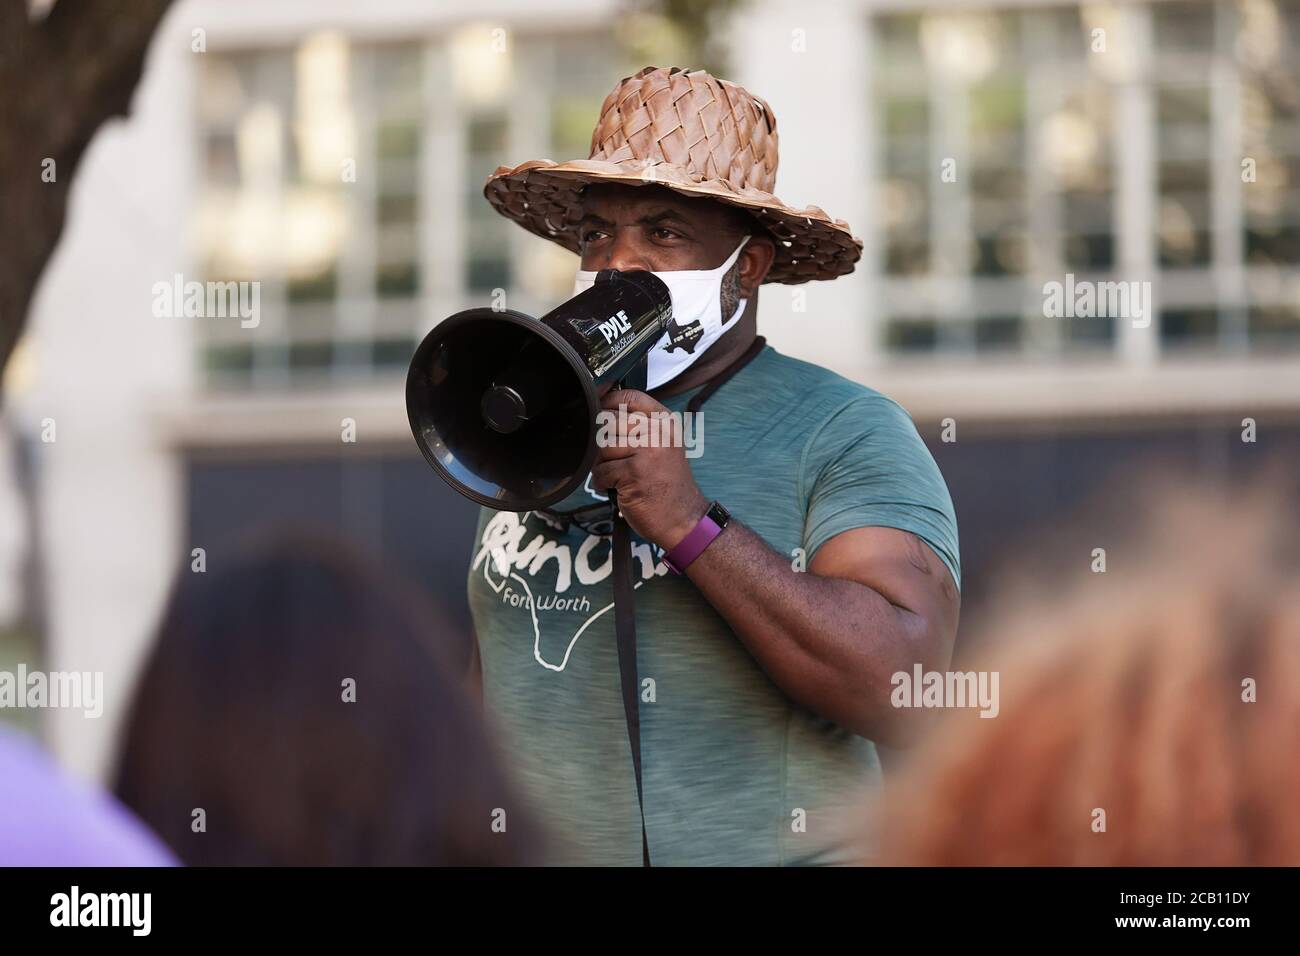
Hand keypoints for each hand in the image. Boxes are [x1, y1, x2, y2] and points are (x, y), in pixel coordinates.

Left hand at [590, 388, 708, 549]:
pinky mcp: (634, 472)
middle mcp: (658, 432)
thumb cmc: (668, 486)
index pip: (630, 397)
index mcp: (666, 422)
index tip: (600, 414)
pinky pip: (601, 471)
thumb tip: (602, 413)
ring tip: (615, 475)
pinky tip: (616, 488)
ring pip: (602, 447)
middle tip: (610, 458)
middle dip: (601, 442)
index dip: (608, 402)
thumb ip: (640, 428)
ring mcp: (647, 451)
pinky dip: (603, 483)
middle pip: (609, 421)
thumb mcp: (663, 447)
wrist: (684, 519)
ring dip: (601, 465)